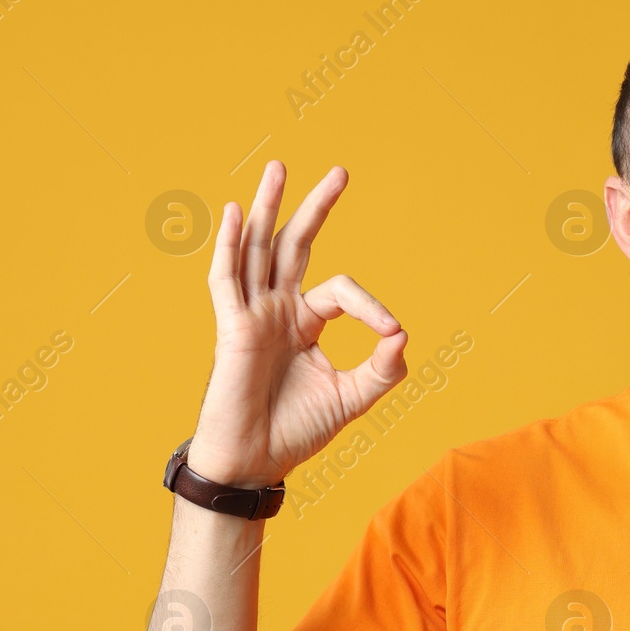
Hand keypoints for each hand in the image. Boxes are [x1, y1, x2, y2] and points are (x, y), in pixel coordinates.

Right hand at [186, 162, 407, 488]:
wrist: (256, 463)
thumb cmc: (296, 431)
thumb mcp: (353, 397)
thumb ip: (383, 369)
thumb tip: (402, 333)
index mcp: (305, 323)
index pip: (342, 291)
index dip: (372, 306)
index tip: (391, 335)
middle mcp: (277, 311)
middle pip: (295, 246)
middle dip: (317, 208)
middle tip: (342, 171)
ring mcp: (252, 315)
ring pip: (260, 250)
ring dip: (270, 207)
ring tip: (280, 167)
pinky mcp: (232, 329)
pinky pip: (227, 280)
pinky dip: (230, 245)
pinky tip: (238, 212)